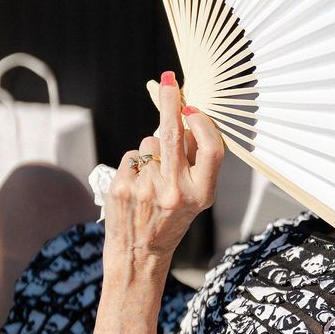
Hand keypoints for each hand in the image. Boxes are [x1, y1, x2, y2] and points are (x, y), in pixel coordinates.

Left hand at [103, 74, 223, 261]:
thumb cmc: (172, 217)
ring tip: (152, 176)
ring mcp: (147, 189)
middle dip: (170, 101)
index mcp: (202, 193)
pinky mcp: (123, 187)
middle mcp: (176, 192)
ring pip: (149, 143)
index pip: (212, 149)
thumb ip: (196, 160)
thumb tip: (187, 114)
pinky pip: (131, 155)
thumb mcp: (197, 195)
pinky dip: (134, 162)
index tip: (193, 108)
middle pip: (174, 135)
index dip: (204, 124)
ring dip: (150, 149)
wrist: (139, 254)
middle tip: (168, 79)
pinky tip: (137, 182)